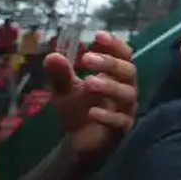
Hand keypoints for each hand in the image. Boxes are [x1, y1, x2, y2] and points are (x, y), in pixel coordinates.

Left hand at [46, 31, 137, 168]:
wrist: (81, 144)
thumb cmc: (79, 110)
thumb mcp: (65, 90)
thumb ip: (61, 74)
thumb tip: (52, 56)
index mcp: (116, 76)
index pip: (124, 55)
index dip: (114, 44)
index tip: (97, 36)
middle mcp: (126, 89)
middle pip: (128, 71)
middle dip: (109, 63)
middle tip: (86, 58)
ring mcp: (126, 109)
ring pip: (127, 94)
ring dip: (109, 86)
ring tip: (88, 82)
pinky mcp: (122, 129)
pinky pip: (120, 120)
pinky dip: (107, 115)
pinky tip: (91, 112)